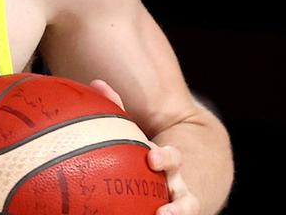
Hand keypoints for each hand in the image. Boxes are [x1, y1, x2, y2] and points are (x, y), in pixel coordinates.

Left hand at [89, 79, 200, 214]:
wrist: (187, 177)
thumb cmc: (148, 154)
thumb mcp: (138, 134)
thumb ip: (119, 110)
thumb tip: (97, 83)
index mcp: (170, 165)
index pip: (172, 159)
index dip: (165, 158)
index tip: (152, 157)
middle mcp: (179, 191)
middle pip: (184, 198)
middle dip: (176, 203)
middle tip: (162, 207)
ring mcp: (178, 209)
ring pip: (182, 214)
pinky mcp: (173, 213)